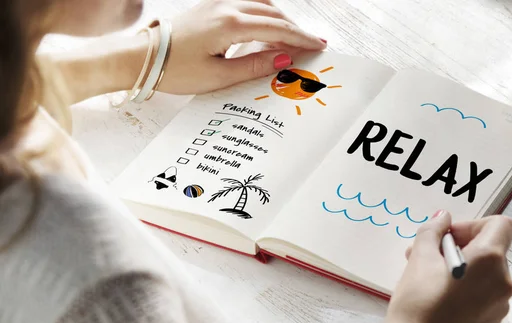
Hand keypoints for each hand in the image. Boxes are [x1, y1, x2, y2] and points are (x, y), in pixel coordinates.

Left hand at [158, 0, 326, 94]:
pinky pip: (247, 3)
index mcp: (231, 25)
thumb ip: (254, 66)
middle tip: (313, 44)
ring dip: (281, 19)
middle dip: (295, 29)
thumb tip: (283, 60)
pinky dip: (264, 13)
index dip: (301, 39)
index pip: (277, 30)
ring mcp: (218, 3)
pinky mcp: (211, 6)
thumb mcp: (218, 77)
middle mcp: (227, 7)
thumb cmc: (175, 69)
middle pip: (273, 14)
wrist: (143, 57)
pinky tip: (268, 26)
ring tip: (293, 38)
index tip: (318, 47)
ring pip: (262, 4)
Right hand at [382, 211, 511, 322]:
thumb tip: (443, 217)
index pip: (500, 224)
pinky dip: (465, 289)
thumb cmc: (418, 300)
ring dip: (461, 268)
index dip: (472, 225)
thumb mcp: (420, 257)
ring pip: (485, 273)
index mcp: (490, 260)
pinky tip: (439, 299)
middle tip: (427, 256)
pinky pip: (483, 295)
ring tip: (429, 278)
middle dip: (460, 247)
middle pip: (490, 249)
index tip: (447, 238)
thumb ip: (433, 230)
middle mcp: (503, 281)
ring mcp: (500, 305)